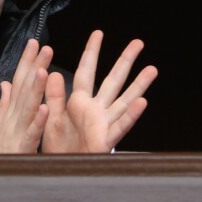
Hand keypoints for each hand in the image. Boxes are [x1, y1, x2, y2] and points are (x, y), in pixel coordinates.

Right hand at [0, 39, 51, 152]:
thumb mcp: (1, 126)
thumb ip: (5, 104)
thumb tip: (7, 82)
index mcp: (9, 113)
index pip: (19, 82)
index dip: (27, 62)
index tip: (35, 43)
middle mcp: (11, 119)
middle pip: (23, 89)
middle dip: (32, 66)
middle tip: (42, 46)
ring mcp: (15, 133)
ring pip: (26, 108)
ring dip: (33, 89)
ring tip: (43, 69)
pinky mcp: (20, 150)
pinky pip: (31, 135)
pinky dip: (37, 122)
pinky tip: (46, 109)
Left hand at [42, 30, 157, 152]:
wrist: (58, 167)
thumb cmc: (56, 144)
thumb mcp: (50, 115)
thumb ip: (53, 95)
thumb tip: (52, 72)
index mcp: (78, 101)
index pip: (86, 71)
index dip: (91, 52)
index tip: (98, 34)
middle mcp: (94, 109)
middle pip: (112, 80)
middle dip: (124, 61)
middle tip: (138, 43)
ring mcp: (103, 122)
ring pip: (123, 99)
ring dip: (138, 85)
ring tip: (151, 69)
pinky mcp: (105, 139)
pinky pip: (120, 125)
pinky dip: (131, 114)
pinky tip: (142, 102)